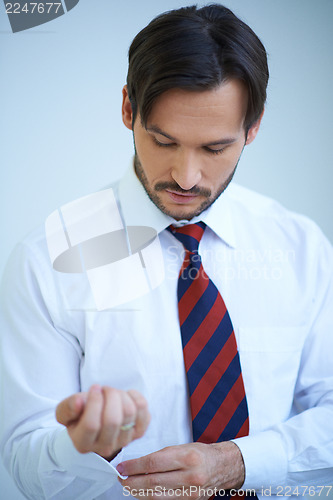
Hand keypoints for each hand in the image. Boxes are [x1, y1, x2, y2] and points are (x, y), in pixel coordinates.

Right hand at [56, 385, 149, 459]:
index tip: (94, 388)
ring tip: (113, 393)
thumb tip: (79, 402)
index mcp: (83, 444)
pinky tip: (125, 396)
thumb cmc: (79, 414)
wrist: (97, 421)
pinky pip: (143, 410)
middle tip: (104, 389)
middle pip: (113, 420)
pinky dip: (135, 397)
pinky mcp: (139, 432)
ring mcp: (124, 441)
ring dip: (121, 395)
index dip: (94, 402)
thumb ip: (67, 407)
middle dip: (109, 396)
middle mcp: (105, 447)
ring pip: (129, 412)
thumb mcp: (65, 411)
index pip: (91, 424)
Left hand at [116, 441, 244, 497]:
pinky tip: (142, 494)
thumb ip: (161, 456)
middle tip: (121, 478)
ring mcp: (190, 493)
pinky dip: (151, 498)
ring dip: (138, 493)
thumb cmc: (201, 454)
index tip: (122, 467)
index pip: (153, 463)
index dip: (134, 466)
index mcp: (187, 457)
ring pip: (157, 496)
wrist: (223, 467)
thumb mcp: (182, 447)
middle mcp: (190, 476)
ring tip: (128, 486)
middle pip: (153, 482)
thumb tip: (137, 464)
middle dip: (132, 481)